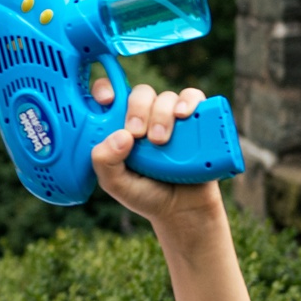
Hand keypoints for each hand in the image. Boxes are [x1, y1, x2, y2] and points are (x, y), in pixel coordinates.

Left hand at [88, 77, 218, 231]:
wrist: (183, 211)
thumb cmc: (145, 194)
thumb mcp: (115, 183)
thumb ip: (104, 161)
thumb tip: (120, 136)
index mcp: (120, 126)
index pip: (110, 95)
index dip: (105, 89)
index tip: (105, 101)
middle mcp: (145, 117)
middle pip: (140, 93)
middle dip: (137, 109)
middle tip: (137, 134)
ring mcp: (171, 118)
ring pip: (165, 96)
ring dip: (161, 114)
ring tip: (159, 141)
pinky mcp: (196, 121)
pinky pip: (194, 97)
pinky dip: (189, 101)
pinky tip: (183, 115)